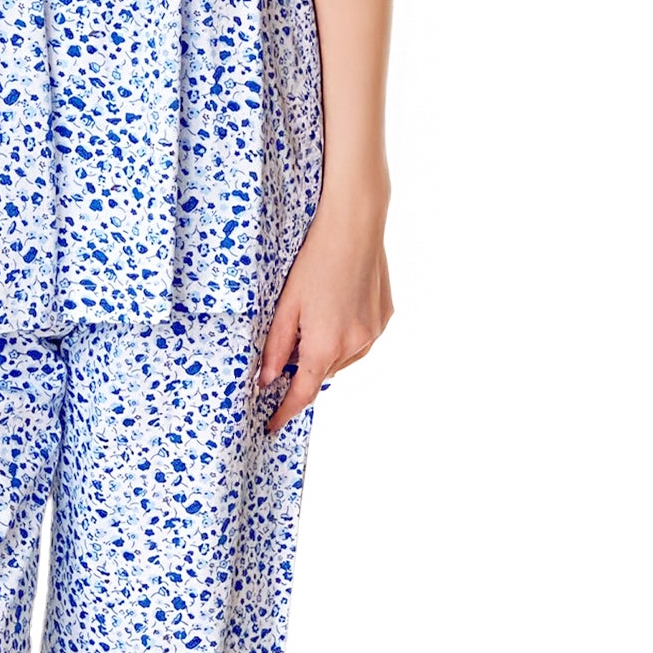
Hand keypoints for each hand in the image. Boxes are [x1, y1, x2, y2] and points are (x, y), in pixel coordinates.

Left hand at [257, 201, 393, 436]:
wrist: (354, 226)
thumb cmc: (315, 260)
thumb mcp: (286, 305)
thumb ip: (276, 347)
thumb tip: (268, 380)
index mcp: (325, 344)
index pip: (303, 393)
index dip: (286, 411)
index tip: (272, 425)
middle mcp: (355, 345)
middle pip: (323, 373)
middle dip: (304, 368)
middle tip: (289, 342)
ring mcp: (374, 333)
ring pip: (343, 359)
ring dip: (326, 352)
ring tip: (315, 317)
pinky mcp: (385, 318)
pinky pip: (361, 341)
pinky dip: (345, 336)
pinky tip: (337, 308)